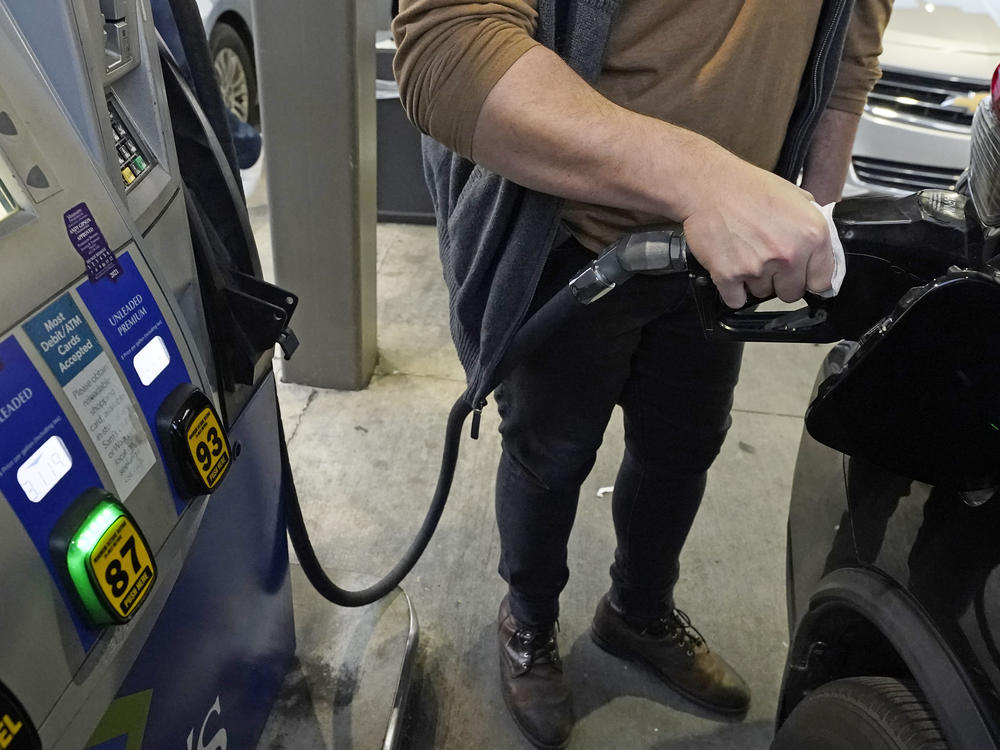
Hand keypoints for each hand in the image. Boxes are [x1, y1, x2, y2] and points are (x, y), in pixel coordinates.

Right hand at [681, 155, 834, 308]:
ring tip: (744, 255)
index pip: (821, 282)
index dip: (808, 278)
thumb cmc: (748, 187)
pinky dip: (732, 290)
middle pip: (791, 294)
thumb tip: (819, 249)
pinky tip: (731, 268)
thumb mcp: (795, 196)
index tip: (800, 275)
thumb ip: (811, 226)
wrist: (708, 185)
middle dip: (780, 282)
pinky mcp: (729, 276)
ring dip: (754, 282)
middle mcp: (789, 255)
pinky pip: (736, 300)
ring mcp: (758, 268)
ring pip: (761, 295)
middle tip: (766, 261)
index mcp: (813, 235)